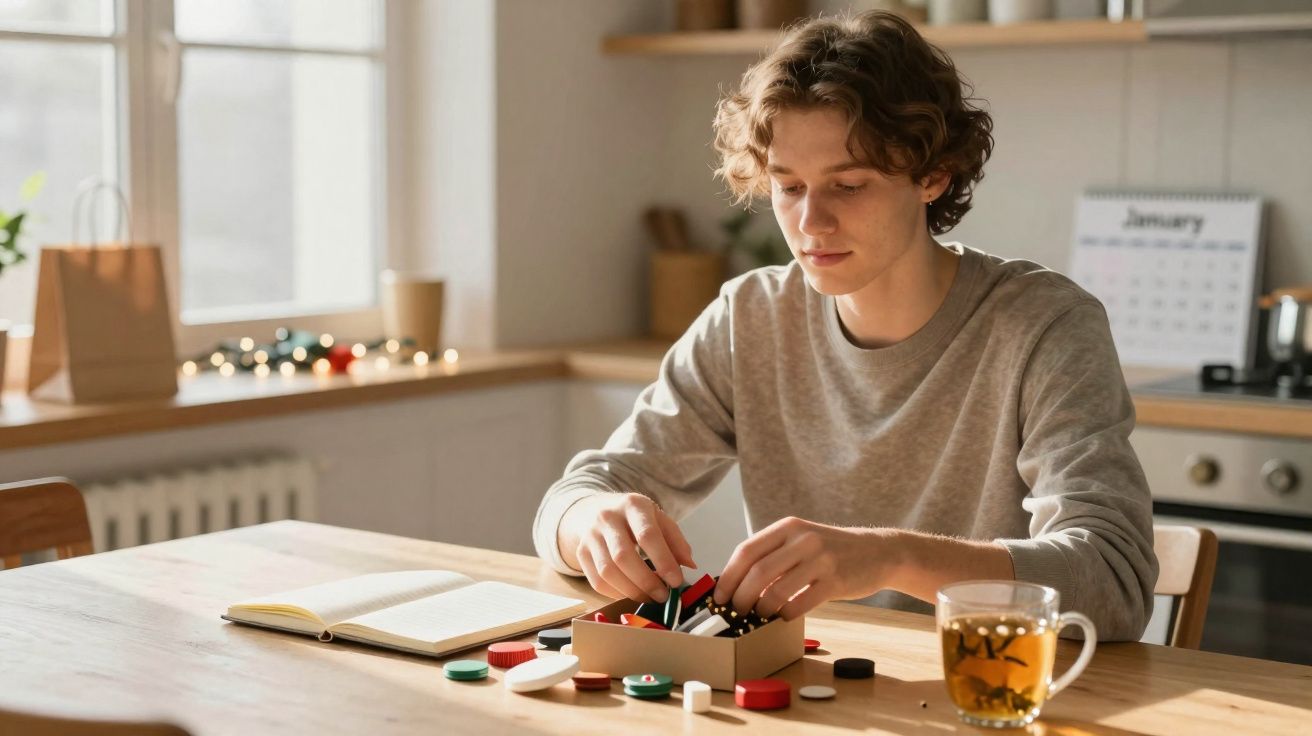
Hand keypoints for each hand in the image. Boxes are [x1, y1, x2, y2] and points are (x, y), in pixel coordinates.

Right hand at [559, 492, 695, 602]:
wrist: (594, 510)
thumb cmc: (633, 517)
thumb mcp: (658, 518)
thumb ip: (675, 540)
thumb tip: (690, 565)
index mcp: (632, 505)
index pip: (647, 535)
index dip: (663, 561)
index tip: (676, 581)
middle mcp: (607, 517)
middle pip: (623, 556)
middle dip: (646, 581)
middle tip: (663, 596)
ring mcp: (590, 535)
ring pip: (607, 571)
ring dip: (632, 591)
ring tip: (649, 598)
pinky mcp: (581, 552)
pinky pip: (596, 581)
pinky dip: (616, 593)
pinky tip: (632, 594)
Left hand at [714, 517, 890, 619]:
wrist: (878, 552)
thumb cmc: (831, 550)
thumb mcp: (801, 540)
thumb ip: (773, 554)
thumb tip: (736, 583)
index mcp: (788, 527)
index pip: (746, 551)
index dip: (728, 576)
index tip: (719, 596)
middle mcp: (803, 539)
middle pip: (757, 572)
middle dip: (740, 597)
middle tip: (736, 611)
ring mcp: (821, 559)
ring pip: (776, 590)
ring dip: (761, 609)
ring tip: (759, 615)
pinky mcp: (835, 581)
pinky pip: (800, 604)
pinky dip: (785, 615)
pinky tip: (783, 617)